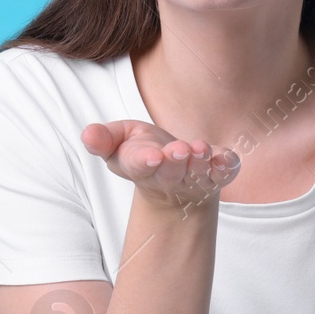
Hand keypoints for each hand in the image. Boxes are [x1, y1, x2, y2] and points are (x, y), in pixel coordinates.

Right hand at [80, 120, 240, 211]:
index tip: (152, 155)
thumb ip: (104, 139)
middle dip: (175, 162)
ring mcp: (194, 178)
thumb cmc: (142, 150)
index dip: (146, 161)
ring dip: (200, 163)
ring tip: (201, 148)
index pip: (141, 166)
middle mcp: (168, 177)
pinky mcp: (217, 175)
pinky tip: (227, 157)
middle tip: (180, 149)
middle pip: (171, 173)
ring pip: (198, 174)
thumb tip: (87, 135)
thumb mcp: (119, 141)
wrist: (174, 172)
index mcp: (141, 167)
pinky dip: (226, 167)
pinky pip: (223, 173)